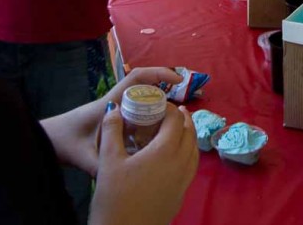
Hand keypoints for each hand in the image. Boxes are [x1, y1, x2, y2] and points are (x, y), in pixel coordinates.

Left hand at [42, 67, 184, 176]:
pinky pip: (139, 109)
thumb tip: (120, 175)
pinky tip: (158, 130)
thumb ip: (101, 165)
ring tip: (176, 119)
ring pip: (144, 98)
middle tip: (183, 105)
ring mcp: (117, 108)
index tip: (178, 80)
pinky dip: (152, 114)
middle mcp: (117, 101)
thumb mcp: (83, 156)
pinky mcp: (116, 118)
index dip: (160, 73)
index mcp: (111, 103)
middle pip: (146, 85)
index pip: (138, 77)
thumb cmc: (64, 141)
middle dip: (167, 89)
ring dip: (160, 103)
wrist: (49, 140)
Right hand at [90, 102, 197, 224]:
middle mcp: (181, 162)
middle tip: (171, 111)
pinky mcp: (182, 193)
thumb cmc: (114, 198)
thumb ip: (112, 131)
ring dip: (188, 135)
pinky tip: (175, 156)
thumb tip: (113, 108)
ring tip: (177, 129)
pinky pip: (192, 165)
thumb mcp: (108, 161)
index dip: (169, 107)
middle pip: (190, 132)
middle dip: (182, 118)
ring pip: (194, 149)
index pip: (176, 120)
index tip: (158, 103)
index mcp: (166, 150)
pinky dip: (188, 152)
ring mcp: (185, 179)